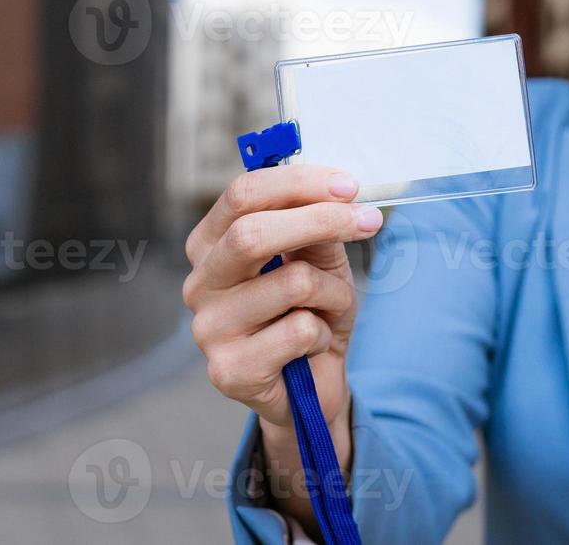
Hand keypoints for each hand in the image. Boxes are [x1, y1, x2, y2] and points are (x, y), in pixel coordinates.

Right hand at [183, 164, 382, 437]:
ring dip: (334, 292)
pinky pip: (299, 331)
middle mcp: (200, 282)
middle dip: (320, 220)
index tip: (347, 185)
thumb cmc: (310, 312)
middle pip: (253, 233)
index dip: (298, 183)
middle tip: (368, 220)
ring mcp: (208, 328)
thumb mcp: (319, 260)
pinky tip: (311, 347)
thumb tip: (334, 194)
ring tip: (332, 308)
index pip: (242, 195)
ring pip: (292, 283)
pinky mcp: (228, 370)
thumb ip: (318, 226)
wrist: (311, 386)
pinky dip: (323, 333)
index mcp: (211, 244)